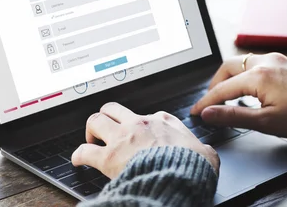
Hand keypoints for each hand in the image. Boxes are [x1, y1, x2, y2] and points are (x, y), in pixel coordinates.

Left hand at [72, 102, 219, 178]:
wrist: (179, 177)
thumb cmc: (192, 166)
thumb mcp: (206, 153)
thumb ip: (203, 149)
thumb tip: (207, 153)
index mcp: (163, 121)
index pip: (147, 115)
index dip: (141, 124)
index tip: (139, 133)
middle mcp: (140, 124)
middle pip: (114, 108)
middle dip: (107, 116)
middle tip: (106, 129)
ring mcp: (122, 138)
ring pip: (96, 120)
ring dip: (91, 130)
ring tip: (91, 140)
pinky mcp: (109, 157)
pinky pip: (84, 151)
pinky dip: (79, 154)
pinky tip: (78, 159)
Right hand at [190, 53, 286, 138]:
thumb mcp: (266, 122)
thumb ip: (234, 116)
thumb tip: (209, 113)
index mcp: (257, 76)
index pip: (222, 89)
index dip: (206, 102)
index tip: (195, 112)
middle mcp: (264, 62)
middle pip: (227, 67)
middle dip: (215, 84)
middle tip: (211, 102)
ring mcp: (275, 59)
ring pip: (241, 62)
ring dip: (230, 78)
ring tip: (228, 97)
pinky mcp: (284, 62)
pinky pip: (255, 63)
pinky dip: (245, 74)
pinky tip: (249, 89)